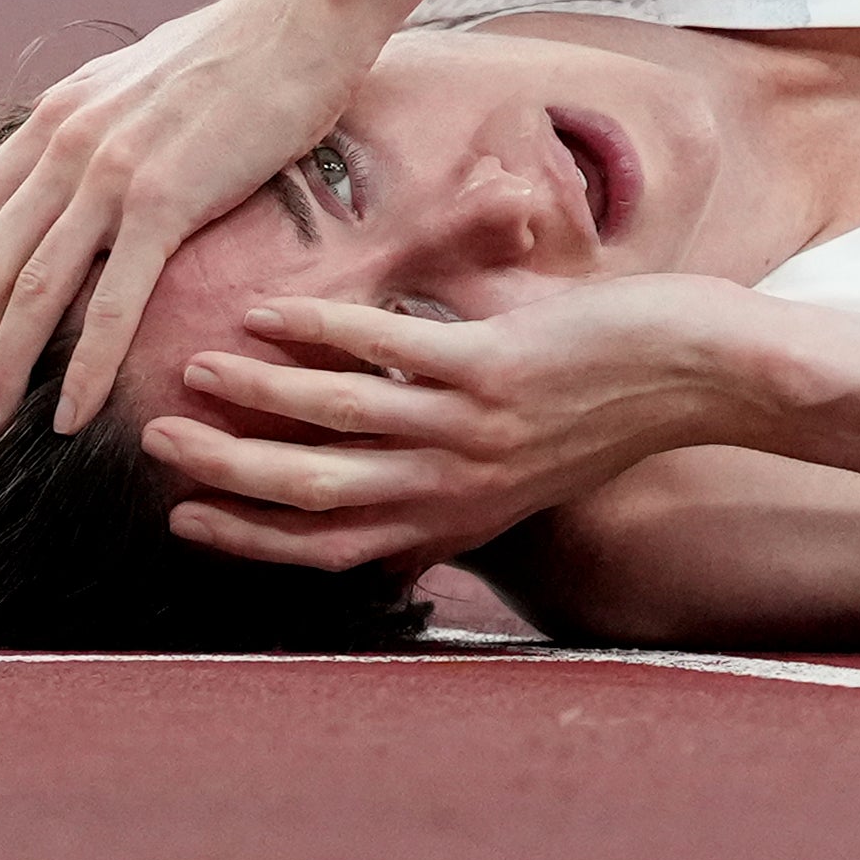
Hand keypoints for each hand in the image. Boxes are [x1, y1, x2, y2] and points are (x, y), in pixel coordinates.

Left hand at [0, 0, 391, 435]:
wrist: (305, 10)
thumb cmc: (243, 47)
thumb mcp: (139, 81)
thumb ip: (99, 128)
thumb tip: (88, 168)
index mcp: (52, 119)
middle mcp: (63, 145)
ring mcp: (111, 173)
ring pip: (29, 292)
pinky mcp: (169, 198)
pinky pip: (110, 302)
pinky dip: (83, 367)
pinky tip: (71, 415)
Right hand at [144, 279, 782, 573]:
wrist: (705, 378)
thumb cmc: (609, 406)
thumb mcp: (521, 463)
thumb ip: (449, 467)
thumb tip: (392, 478)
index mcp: (456, 515)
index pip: (329, 544)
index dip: (250, 537)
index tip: (183, 516)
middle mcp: (455, 486)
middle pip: (311, 495)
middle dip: (226, 474)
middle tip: (153, 447)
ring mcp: (473, 429)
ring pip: (335, 423)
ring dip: (255, 400)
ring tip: (192, 375)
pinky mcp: (497, 371)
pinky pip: (387, 352)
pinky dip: (320, 335)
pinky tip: (269, 315)